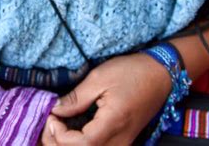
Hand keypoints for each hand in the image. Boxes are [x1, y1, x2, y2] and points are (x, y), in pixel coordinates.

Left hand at [38, 53, 171, 144]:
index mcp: (114, 124)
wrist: (160, 75)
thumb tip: (55, 109)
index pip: (81, 144)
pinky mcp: (122, 142)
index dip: (60, 135)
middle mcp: (120, 141)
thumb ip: (76, 98)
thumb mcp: (100, 77)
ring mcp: (123, 144)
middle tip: (48, 123)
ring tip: (55, 127)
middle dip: (59, 144)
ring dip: (68, 145)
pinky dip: (80, 144)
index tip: (51, 116)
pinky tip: (69, 131)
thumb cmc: (132, 72)